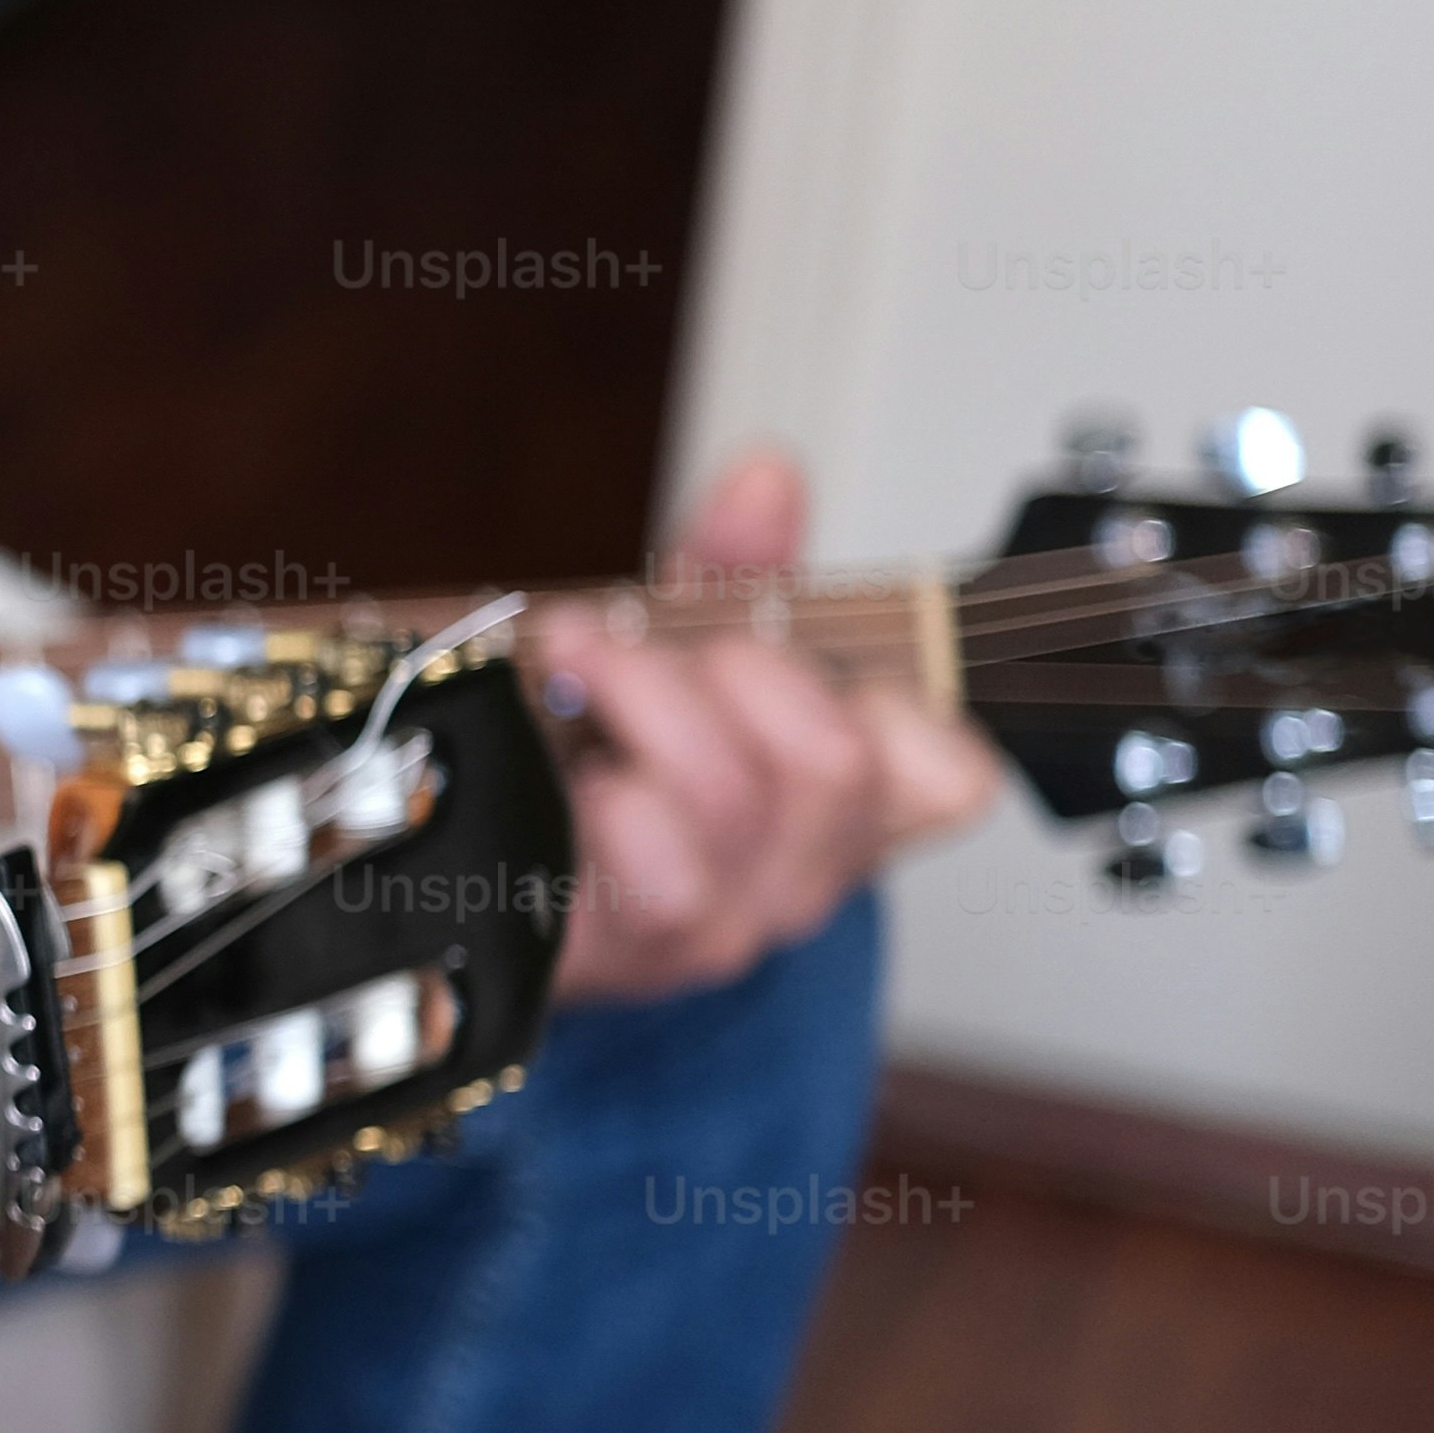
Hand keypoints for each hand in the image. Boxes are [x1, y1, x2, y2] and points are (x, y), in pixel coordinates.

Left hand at [533, 445, 1005, 1006]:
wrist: (481, 872)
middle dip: (732, 663)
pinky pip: (659, 878)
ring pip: (735, 802)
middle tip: (640, 635)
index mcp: (841, 807)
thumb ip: (735, 563)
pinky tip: (569, 773)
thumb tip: (766, 477)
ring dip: (644, 701)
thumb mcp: (677, 644)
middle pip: (832, 763)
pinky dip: (607, 801)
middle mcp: (795, 877)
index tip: (781, 648)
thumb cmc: (599, 762)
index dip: (889, 699)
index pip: (952, 775)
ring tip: (578, 666)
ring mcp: (718, 925)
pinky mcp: (624, 956)